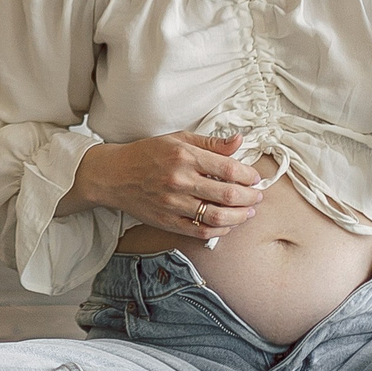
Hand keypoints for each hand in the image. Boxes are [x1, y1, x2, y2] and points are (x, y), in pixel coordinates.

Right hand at [73, 132, 263, 240]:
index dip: (249, 175)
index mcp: (184, 156)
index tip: (255, 178)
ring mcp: (173, 203)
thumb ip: (211, 143)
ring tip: (248, 212)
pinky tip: (227, 224)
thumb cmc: (146, 154)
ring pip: (218, 216)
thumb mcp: (178, 139)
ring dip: (240, 216)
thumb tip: (239, 141)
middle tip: (257, 196)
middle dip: (251, 197)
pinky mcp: (167, 221)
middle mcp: (180, 180)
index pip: (229, 168)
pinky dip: (220, 230)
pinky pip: (200, 231)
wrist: (114, 175)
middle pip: (229, 194)